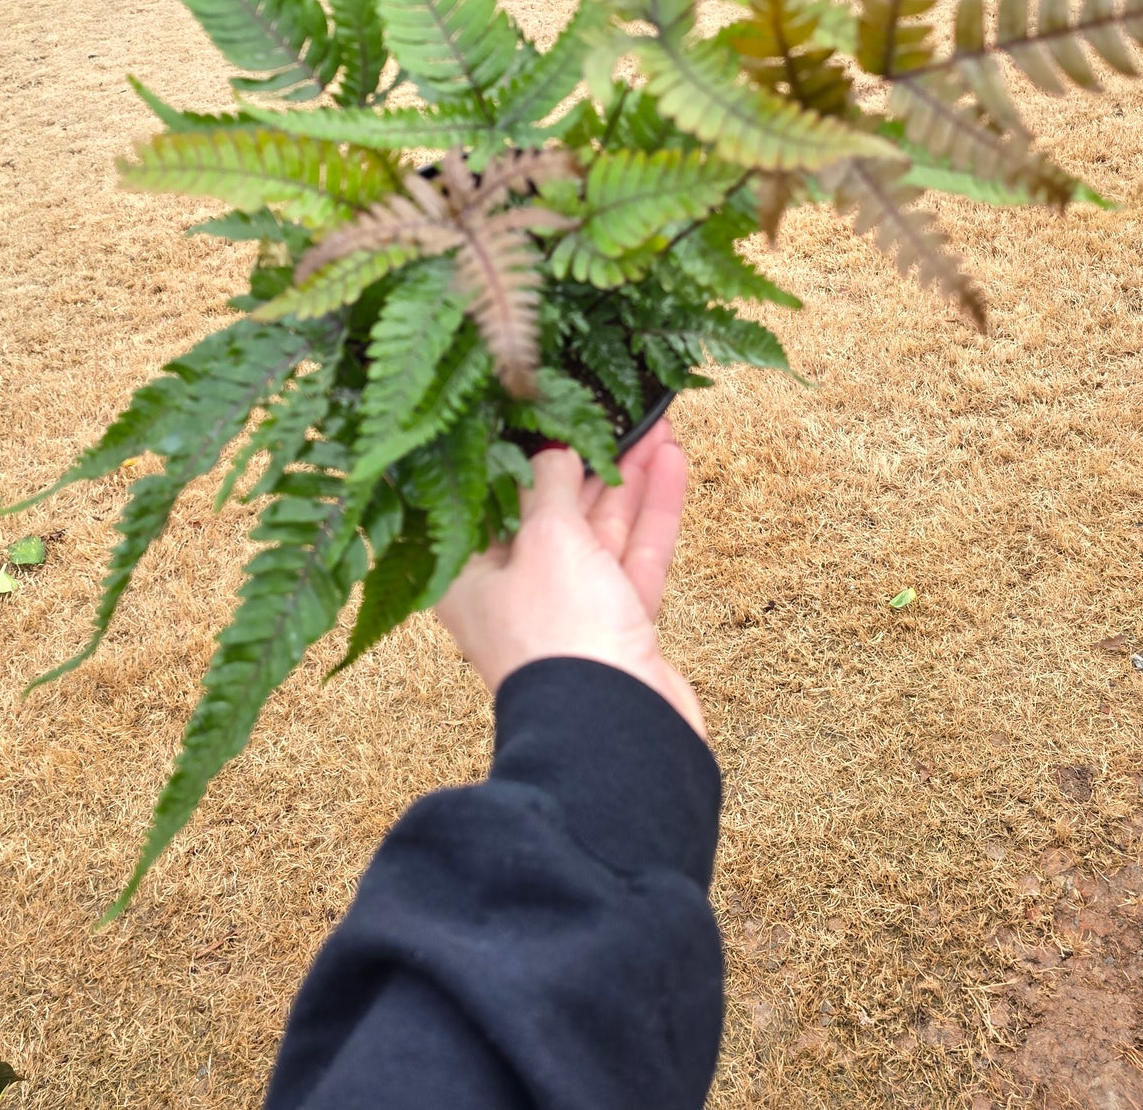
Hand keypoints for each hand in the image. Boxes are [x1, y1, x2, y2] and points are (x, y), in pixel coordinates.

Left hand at [435, 418, 705, 738]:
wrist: (616, 732)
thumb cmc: (560, 636)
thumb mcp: (547, 540)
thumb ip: (551, 485)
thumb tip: (554, 451)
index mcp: (469, 574)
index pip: (489, 497)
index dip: (520, 452)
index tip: (547, 410)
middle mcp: (513, 590)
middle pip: (550, 509)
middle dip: (588, 458)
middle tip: (615, 409)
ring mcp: (568, 608)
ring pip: (599, 528)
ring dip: (628, 477)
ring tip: (656, 424)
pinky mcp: (616, 624)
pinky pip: (633, 555)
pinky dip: (652, 511)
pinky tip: (672, 464)